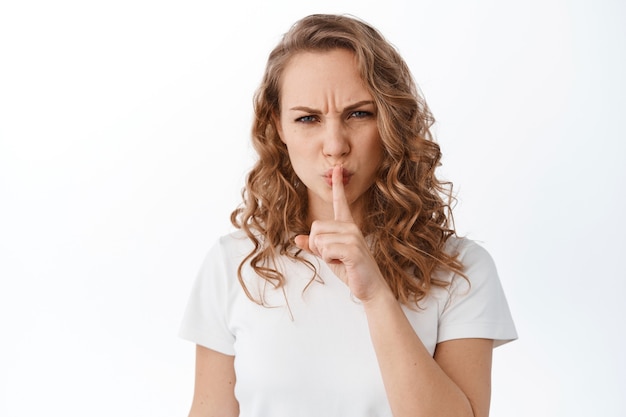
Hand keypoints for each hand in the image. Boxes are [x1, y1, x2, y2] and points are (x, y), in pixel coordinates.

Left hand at [294, 165, 387, 300]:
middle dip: (317, 246)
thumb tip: (296, 238)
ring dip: (323, 255)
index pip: (340, 202)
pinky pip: (325, 250)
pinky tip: (342, 264)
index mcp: (347, 227)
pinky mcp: (352, 249)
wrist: (371, 289)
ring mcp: (353, 237)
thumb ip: (314, 246)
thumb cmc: (351, 271)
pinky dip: (329, 260)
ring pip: (318, 239)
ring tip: (339, 260)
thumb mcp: (329, 257)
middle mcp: (351, 228)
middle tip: (333, 256)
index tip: (337, 168)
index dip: (338, 186)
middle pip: (315, 227)